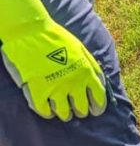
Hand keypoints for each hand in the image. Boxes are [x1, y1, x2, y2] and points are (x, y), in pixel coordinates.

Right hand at [0, 0, 106, 120]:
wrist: (32, 32)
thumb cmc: (58, 39)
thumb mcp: (83, 51)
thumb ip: (92, 68)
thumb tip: (100, 85)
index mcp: (87, 73)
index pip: (99, 99)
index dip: (98, 107)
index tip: (95, 110)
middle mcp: (74, 84)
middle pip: (82, 108)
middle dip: (81, 110)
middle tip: (76, 108)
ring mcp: (56, 88)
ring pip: (64, 113)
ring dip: (65, 113)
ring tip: (63, 110)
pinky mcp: (37, 90)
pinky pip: (44, 110)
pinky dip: (47, 112)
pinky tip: (48, 109)